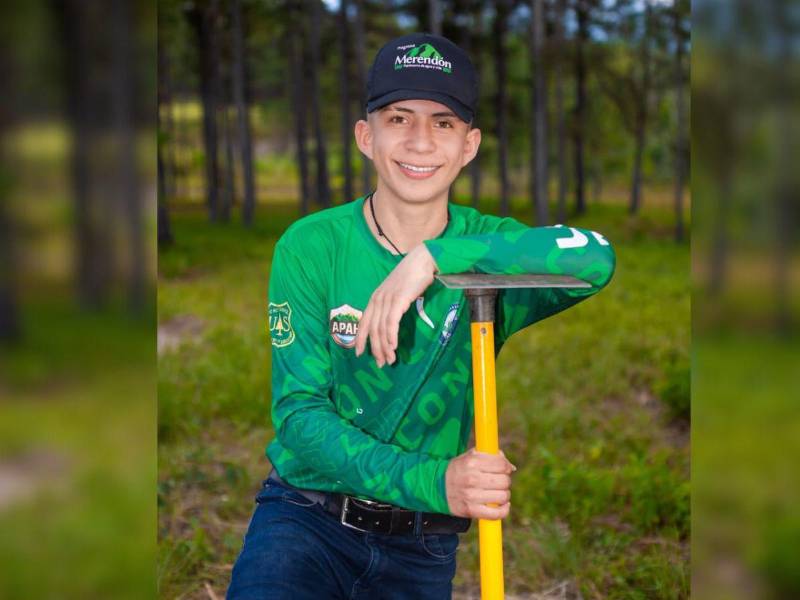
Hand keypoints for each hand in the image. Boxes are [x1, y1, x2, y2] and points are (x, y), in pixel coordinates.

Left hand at [354, 243, 437, 366]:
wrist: (422, 261)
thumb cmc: (411, 277)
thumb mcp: (396, 292)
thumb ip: (391, 305)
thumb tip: (391, 322)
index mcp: (375, 298)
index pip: (364, 322)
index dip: (360, 339)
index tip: (359, 354)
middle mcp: (377, 300)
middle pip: (372, 330)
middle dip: (375, 349)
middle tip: (381, 363)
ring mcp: (387, 300)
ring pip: (381, 329)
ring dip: (385, 347)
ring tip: (390, 360)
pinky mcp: (398, 300)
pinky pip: (391, 322)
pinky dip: (391, 336)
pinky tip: (393, 347)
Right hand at [445, 448, 516, 519]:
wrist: (437, 487)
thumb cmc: (459, 470)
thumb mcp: (470, 457)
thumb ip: (490, 456)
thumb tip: (511, 467)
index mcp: (472, 462)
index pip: (502, 465)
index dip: (506, 467)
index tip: (504, 469)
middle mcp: (472, 478)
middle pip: (504, 481)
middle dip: (505, 481)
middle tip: (498, 481)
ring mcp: (471, 496)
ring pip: (503, 496)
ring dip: (504, 495)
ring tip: (497, 492)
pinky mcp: (471, 510)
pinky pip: (497, 513)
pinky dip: (504, 510)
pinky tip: (501, 505)